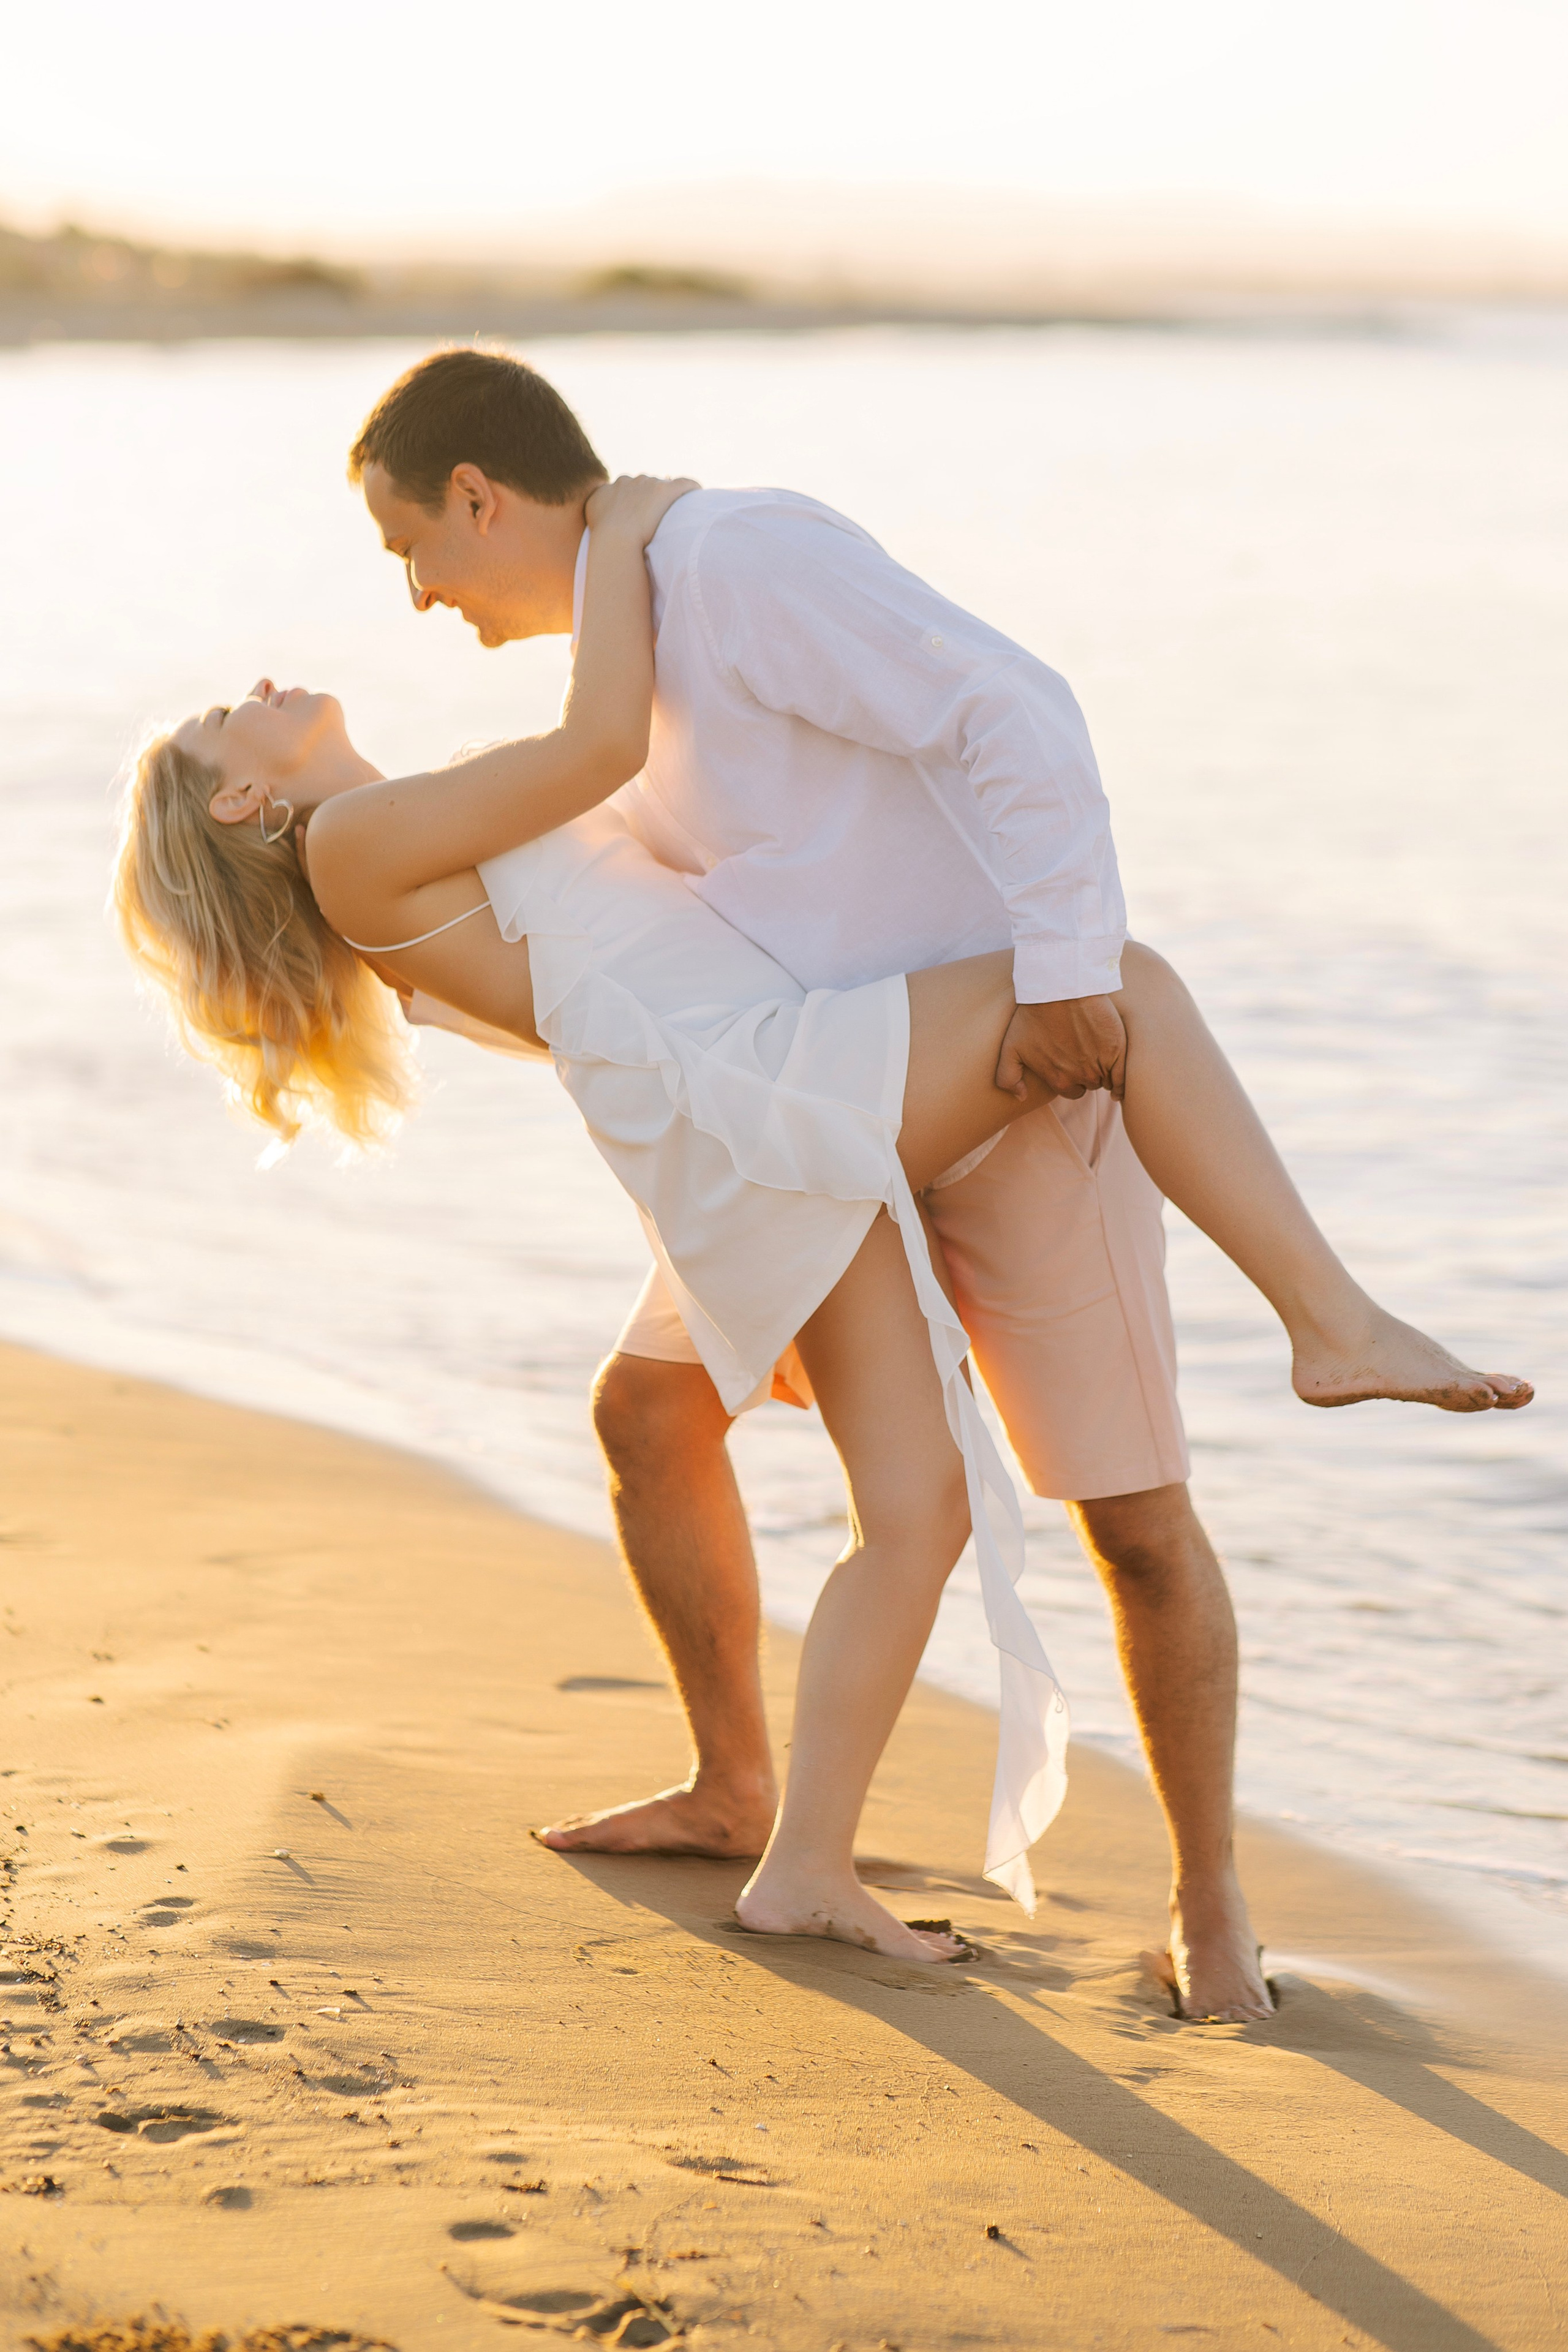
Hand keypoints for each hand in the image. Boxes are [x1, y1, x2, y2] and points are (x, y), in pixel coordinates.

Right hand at [585, 473, 699, 548]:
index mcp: (615, 487)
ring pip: (665, 486)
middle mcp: (631, 481)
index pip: (630, 488)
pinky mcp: (667, 489)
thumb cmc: (605, 540)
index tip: (643, 515)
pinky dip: (692, 489)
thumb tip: (607, 517)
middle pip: (646, 485)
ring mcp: (649, 483)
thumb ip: (598, 511)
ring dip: (670, 498)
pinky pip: (685, 485)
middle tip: (658, 519)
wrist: (616, 540)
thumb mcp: (593, 519)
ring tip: (679, 512)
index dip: (638, 502)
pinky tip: (698, 496)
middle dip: (652, 499)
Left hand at [995, 995, 1126, 1101]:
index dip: (1072, 1079)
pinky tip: (1119, 1080)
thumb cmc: (1032, 1014)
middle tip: (1085, 1054)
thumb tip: (1020, 1097)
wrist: (1059, 988)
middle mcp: (1079, 1076)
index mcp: (1058, 1079)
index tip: (1072, 1064)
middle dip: (1087, 1074)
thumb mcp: (1009, 1047)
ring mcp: (1100, 1064)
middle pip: (1089, 1084)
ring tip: (1101, 1057)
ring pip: (1106, 1078)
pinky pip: (1123, 1077)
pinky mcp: (1116, 1050)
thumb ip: (1008, 1077)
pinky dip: (1122, 1082)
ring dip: (1105, 1072)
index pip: (1071, 1090)